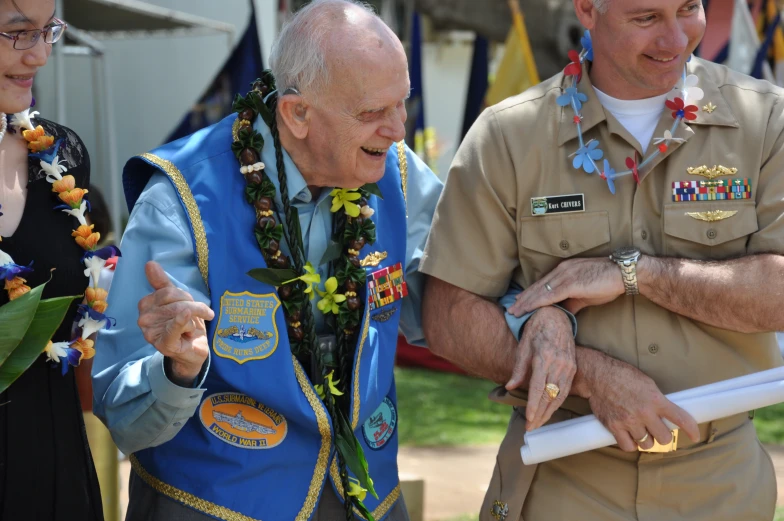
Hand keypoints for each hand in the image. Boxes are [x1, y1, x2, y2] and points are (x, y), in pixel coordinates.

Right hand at [137, 261, 214, 384]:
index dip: (185, 296)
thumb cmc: (185, 324)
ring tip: (191, 328)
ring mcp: (151, 332)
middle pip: (175, 300)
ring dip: (193, 319)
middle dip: (192, 306)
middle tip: (197, 316)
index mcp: (145, 304)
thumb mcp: (177, 301)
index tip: (193, 305)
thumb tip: (149, 264)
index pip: (168, 290)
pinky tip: (186, 316)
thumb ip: (162, 283)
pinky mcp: (162, 343)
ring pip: (179, 312)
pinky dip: (181, 321)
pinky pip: (174, 327)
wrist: (193, 350)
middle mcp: (144, 318)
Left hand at [506, 307, 575, 430]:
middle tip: (530, 428)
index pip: (539, 387)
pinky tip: (549, 411)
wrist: (556, 318)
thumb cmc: (535, 332)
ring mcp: (568, 367)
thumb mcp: (523, 347)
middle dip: (540, 414)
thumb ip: (518, 369)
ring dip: (549, 412)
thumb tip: (510, 387)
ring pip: (559, 395)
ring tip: (538, 424)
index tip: (529, 419)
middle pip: (550, 395)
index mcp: (544, 358)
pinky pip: (565, 390)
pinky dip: (557, 402)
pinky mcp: (573, 368)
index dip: (534, 405)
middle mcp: (558, 364)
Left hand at [508, 257, 624, 315]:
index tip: (519, 301)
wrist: (624, 273)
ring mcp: (565, 276)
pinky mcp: (571, 283)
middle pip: (537, 287)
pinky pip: (549, 295)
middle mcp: (562, 270)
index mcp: (564, 270)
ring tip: (514, 312)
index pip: (543, 283)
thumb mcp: (586, 294)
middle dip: (523, 299)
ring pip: (540, 291)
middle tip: (511, 309)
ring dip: (526, 302)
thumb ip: (572, 302)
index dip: (530, 293)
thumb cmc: (607, 282)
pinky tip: (528, 309)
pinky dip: (537, 302)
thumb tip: (564, 313)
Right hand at [584, 354, 698, 451]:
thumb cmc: (622, 375)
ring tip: (641, 430)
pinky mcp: (614, 426)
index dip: (691, 430)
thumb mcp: (647, 382)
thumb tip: (667, 413)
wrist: (598, 375)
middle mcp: (644, 412)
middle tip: (657, 429)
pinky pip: (628, 446)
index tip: (695, 436)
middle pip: (664, 438)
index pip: (680, 418)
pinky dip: (631, 444)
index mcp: (655, 399)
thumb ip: (658, 399)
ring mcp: (628, 421)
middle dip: (662, 434)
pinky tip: (630, 436)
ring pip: (647, 444)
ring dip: (646, 439)